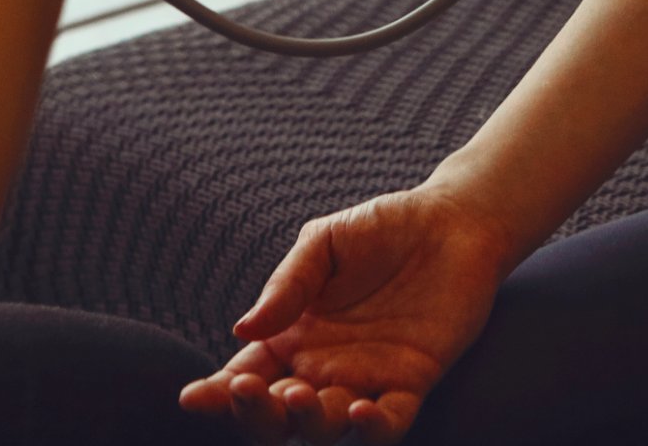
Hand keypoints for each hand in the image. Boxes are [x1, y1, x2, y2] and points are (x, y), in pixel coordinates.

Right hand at [180, 187, 516, 445]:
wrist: (453, 222)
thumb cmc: (383, 229)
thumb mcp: (325, 244)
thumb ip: (288, 285)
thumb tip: (242, 327)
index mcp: (291, 339)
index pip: (245, 377)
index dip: (217, 394)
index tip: (193, 397)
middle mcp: (322, 369)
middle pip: (276, 416)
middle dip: (254, 414)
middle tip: (246, 391)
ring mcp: (366, 380)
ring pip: (326, 427)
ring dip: (307, 422)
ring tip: (298, 396)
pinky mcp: (412, 383)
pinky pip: (390, 423)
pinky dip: (373, 430)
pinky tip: (359, 412)